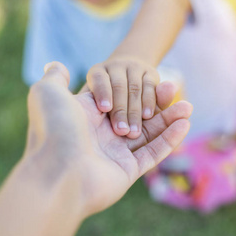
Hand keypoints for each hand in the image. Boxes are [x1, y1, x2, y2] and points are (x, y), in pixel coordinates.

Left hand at [26, 62, 191, 216]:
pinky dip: (169, 140)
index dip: (137, 89)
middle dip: (157, 103)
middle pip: (136, 115)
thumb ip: (56, 78)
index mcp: (88, 117)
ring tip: (188, 106)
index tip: (153, 77)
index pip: (119, 99)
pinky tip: (184, 124)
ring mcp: (115, 154)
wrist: (57, 171)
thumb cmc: (54, 129)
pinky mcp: (127, 171)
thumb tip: (56, 64)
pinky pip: (152, 153)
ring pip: (148, 134)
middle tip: (174, 87)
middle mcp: (102, 135)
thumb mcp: (47, 94)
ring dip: (168, 120)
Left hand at [85, 56, 159, 139]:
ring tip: (133, 131)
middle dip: (120, 110)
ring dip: (135, 111)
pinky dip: (149, 102)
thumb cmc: (104, 100)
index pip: (99, 79)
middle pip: (118, 86)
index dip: (102, 93)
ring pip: (135, 88)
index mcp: (98, 72)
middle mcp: (116, 66)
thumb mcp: (91, 99)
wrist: (129, 77)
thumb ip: (86, 107)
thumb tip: (78, 115)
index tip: (104, 109)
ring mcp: (134, 68)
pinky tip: (147, 116)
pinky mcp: (151, 73)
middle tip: (121, 130)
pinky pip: (150, 87)